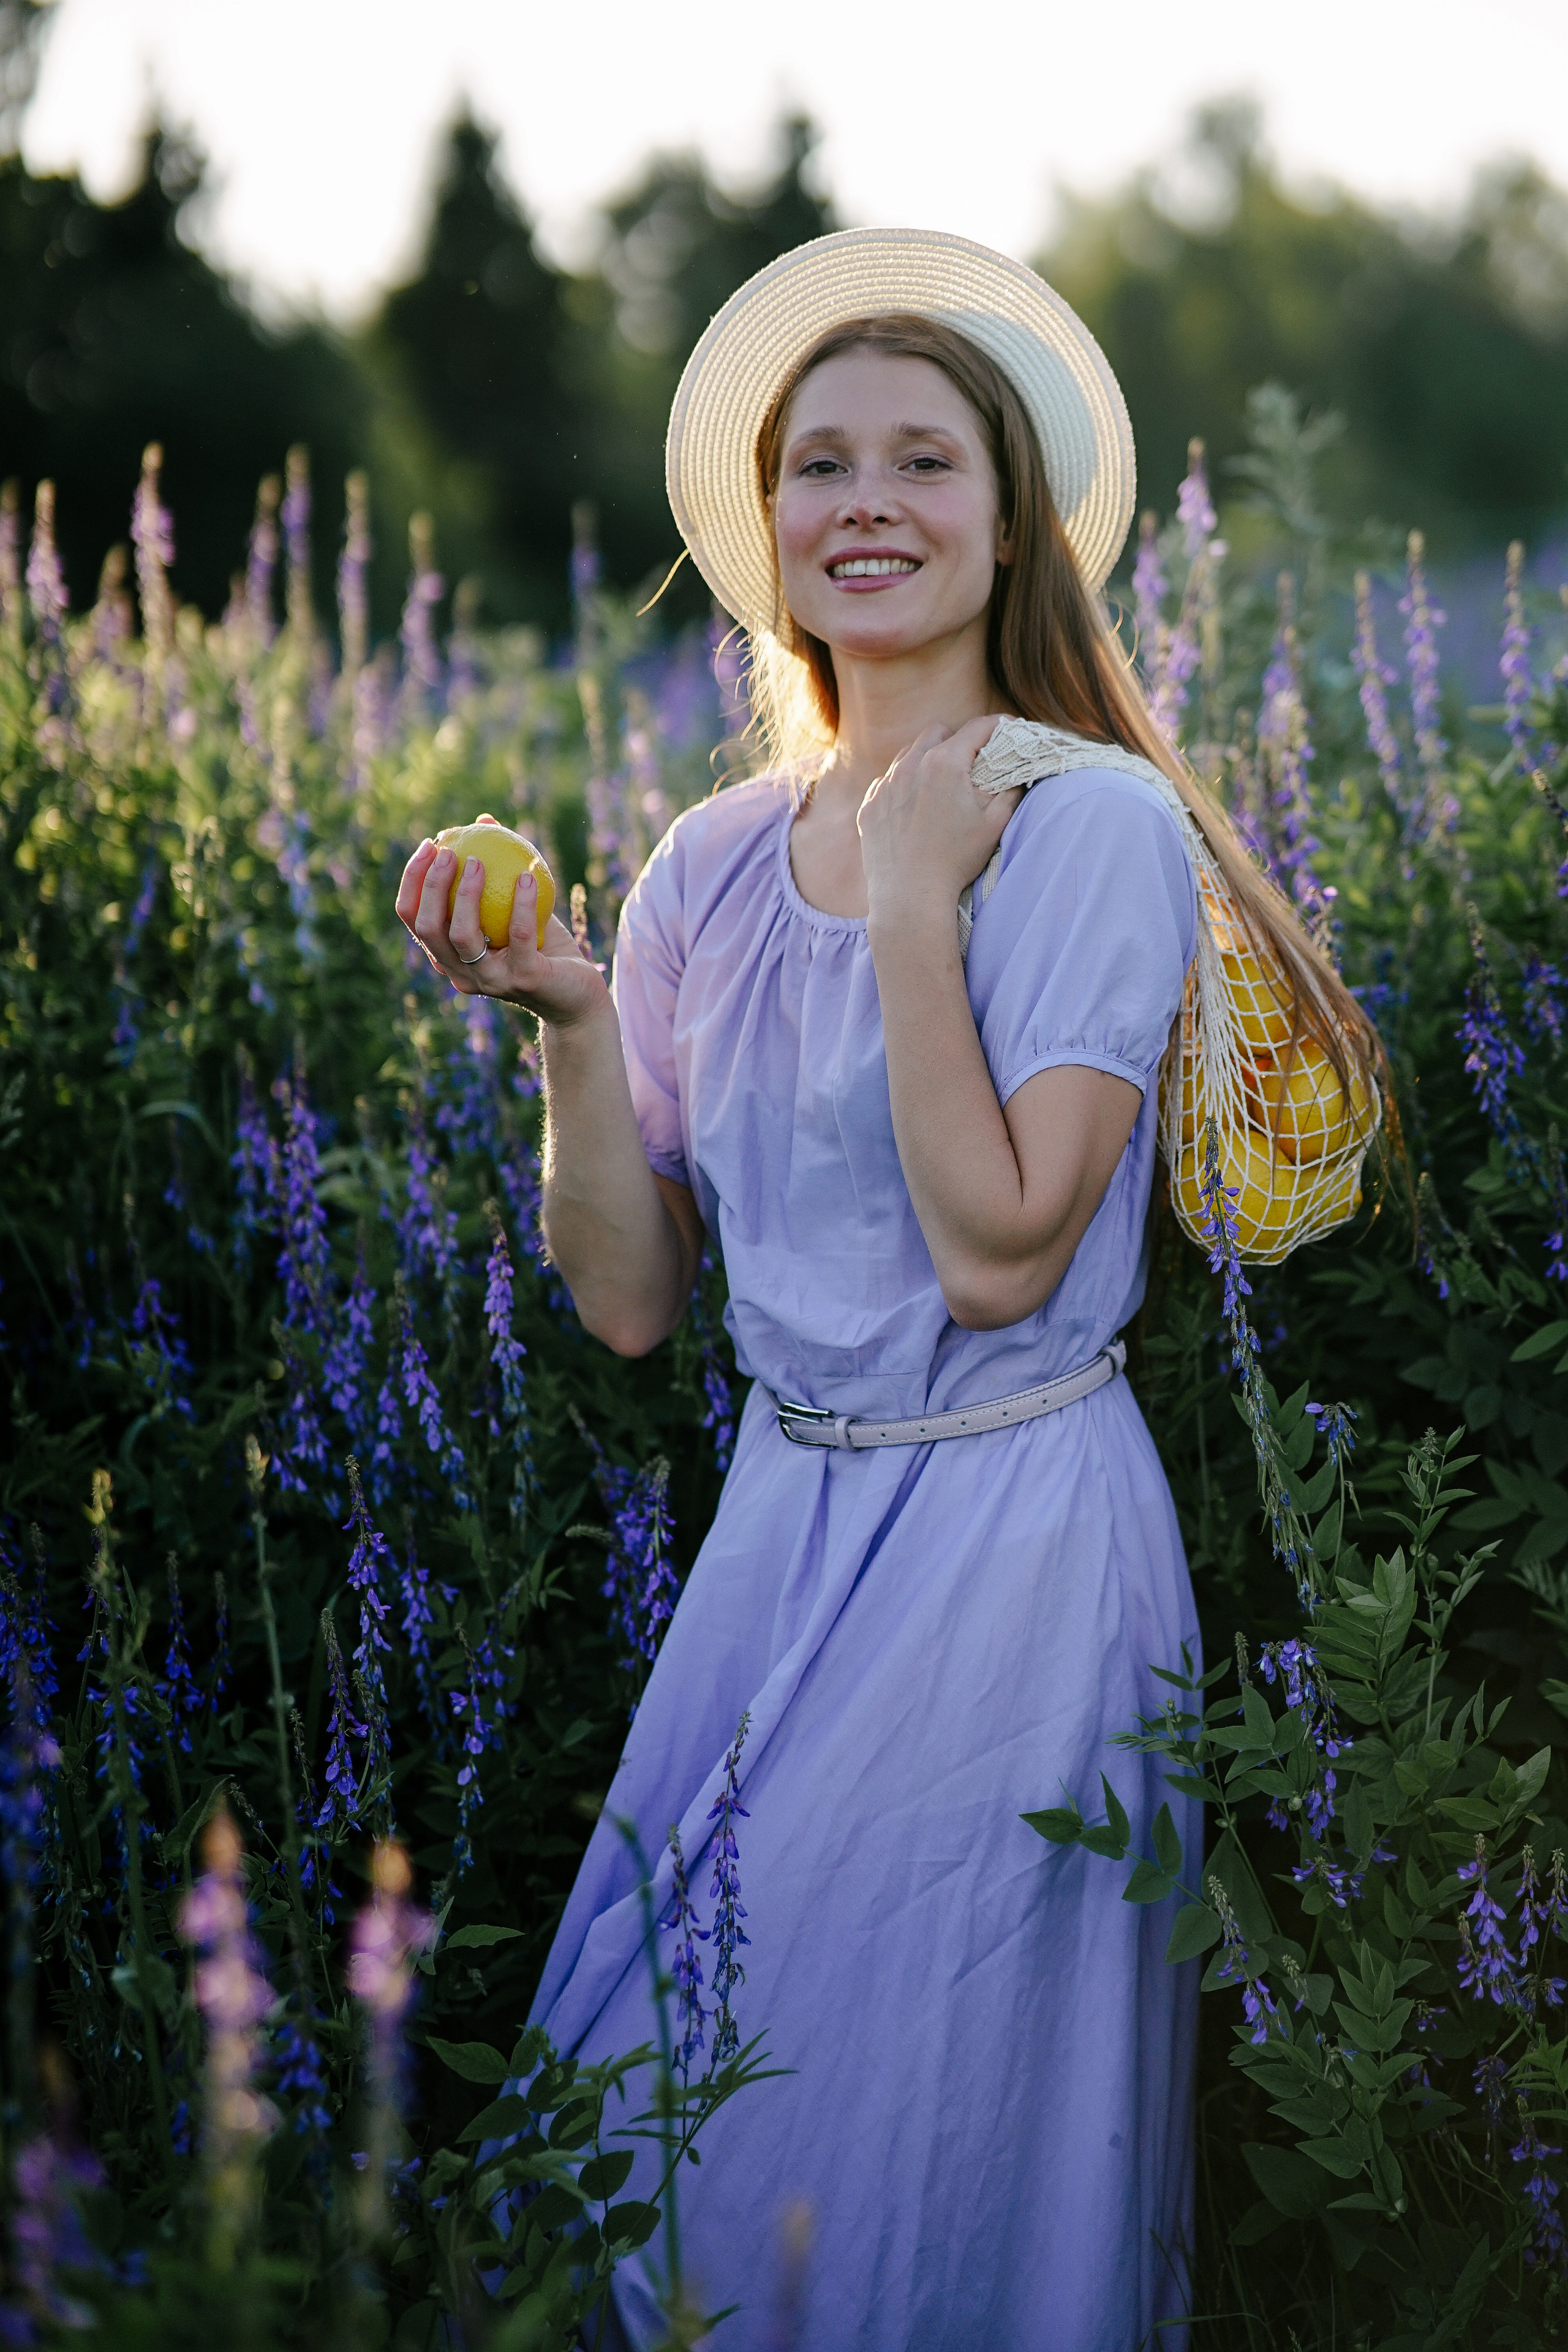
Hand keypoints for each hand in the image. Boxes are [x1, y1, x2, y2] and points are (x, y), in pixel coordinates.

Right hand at [395, 814, 609, 1029]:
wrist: (578, 996)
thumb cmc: (544, 947)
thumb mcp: (517, 906)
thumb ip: (498, 869)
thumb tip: (484, 819)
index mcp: (450, 957)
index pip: (415, 918)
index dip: (414, 880)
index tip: (431, 844)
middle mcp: (462, 974)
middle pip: (429, 929)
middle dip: (431, 885)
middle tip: (449, 850)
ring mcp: (492, 981)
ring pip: (463, 937)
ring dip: (467, 894)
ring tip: (479, 861)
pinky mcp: (525, 980)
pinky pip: (519, 937)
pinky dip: (520, 903)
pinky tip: (526, 875)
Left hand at [856, 717, 1020, 927]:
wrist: (909, 897)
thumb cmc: (956, 861)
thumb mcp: (995, 824)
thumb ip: (1011, 789)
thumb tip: (1019, 771)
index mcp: (944, 764)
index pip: (977, 728)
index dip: (998, 726)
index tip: (1009, 729)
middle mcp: (910, 766)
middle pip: (939, 732)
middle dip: (959, 738)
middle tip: (974, 758)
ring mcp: (885, 785)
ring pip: (909, 753)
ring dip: (929, 758)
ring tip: (943, 781)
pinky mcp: (870, 806)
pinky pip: (888, 781)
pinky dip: (905, 784)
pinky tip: (916, 805)